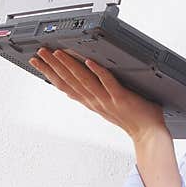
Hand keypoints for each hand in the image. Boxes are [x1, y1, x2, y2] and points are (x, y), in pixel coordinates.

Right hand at [29, 47, 170, 144]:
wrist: (149, 134)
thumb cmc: (133, 119)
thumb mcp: (106, 106)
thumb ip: (95, 93)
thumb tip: (84, 82)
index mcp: (91, 102)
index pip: (65, 86)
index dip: (49, 74)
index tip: (37, 63)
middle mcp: (95, 101)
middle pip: (69, 82)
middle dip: (53, 66)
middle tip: (40, 52)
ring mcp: (107, 100)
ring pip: (84, 81)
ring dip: (69, 65)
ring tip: (57, 53)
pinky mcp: (121, 98)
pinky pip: (108, 82)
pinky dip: (98, 72)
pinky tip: (89, 61)